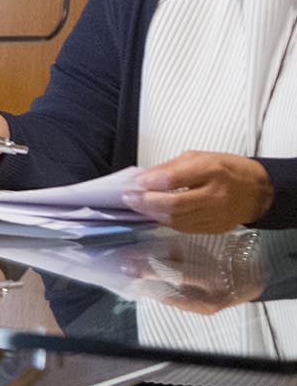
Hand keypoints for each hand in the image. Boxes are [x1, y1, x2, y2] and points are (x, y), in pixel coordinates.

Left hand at [123, 151, 272, 233]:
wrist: (258, 192)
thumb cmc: (227, 169)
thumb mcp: (199, 157)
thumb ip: (171, 167)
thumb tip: (144, 177)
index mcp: (212, 171)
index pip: (174, 179)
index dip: (151, 182)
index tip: (136, 182)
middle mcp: (215, 195)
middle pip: (173, 205)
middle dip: (146, 202)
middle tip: (129, 198)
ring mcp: (216, 215)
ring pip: (177, 220)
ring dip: (152, 213)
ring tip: (137, 206)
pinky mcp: (215, 229)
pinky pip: (184, 228)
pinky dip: (166, 221)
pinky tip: (156, 213)